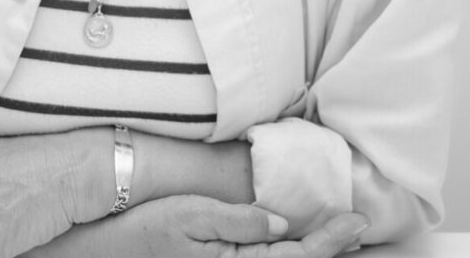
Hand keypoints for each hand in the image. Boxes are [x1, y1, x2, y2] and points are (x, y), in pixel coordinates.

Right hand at [28, 195, 369, 257]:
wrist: (109, 247)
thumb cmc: (146, 227)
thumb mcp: (190, 215)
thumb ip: (237, 220)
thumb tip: (278, 221)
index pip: (295, 255)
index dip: (329, 238)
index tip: (356, 220)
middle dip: (331, 249)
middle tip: (360, 228)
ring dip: (314, 254)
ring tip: (342, 238)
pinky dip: (289, 255)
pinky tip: (297, 245)